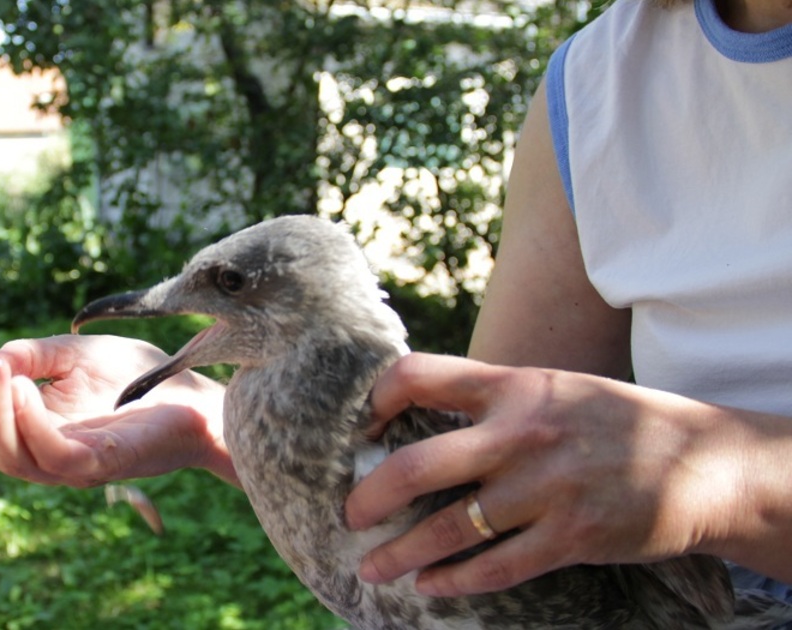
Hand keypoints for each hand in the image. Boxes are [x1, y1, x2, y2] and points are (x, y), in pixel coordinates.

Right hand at [0, 331, 234, 486]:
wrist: (200, 398)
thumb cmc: (139, 378)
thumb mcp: (75, 355)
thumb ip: (32, 356)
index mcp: (32, 430)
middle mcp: (44, 455)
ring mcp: (73, 466)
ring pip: (8, 456)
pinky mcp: (103, 464)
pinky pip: (53, 457)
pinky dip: (31, 424)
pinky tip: (23, 387)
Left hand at [344, 353, 749, 595]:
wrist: (707, 463)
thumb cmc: (616, 422)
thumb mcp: (555, 388)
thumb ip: (496, 399)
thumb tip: (423, 414)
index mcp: (515, 385)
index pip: (419, 376)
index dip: (376, 400)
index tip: (364, 429)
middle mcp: (523, 433)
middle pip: (417, 466)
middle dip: (370, 498)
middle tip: (350, 516)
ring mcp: (547, 488)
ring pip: (448, 529)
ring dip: (400, 554)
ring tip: (372, 569)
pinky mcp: (572, 538)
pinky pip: (495, 567)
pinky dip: (453, 581)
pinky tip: (429, 586)